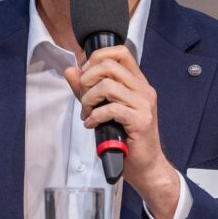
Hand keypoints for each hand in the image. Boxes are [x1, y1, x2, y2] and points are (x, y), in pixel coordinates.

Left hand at [65, 46, 179, 218]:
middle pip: (109, 65)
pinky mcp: (140, 120)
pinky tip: (92, 124)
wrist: (146, 166)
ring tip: (87, 114)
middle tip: (83, 98)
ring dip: (89, 100)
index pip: (120, 52)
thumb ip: (87, 89)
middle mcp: (143, 90)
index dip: (97, 57)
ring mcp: (144, 104)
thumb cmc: (128, 140)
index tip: (85, 75)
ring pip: (107, 85)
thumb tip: (71, 71)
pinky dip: (95, 116)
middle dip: (87, 80)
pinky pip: (110, 109)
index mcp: (138, 83)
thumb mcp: (104, 109)